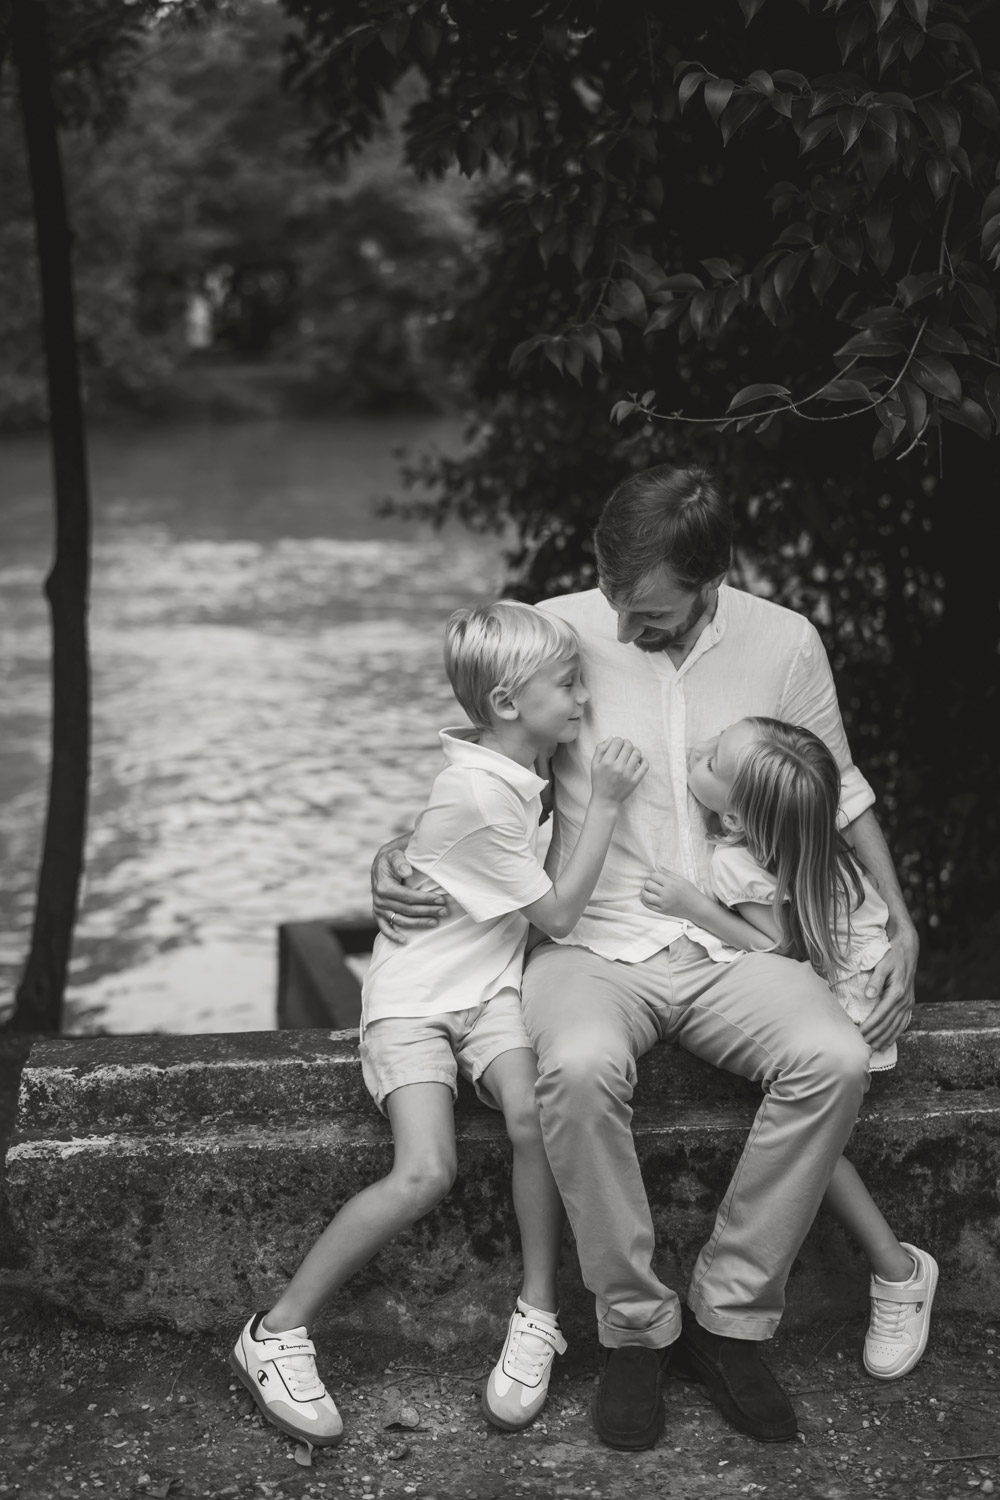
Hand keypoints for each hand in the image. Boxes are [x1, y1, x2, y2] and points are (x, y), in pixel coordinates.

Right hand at [371, 840, 447, 943]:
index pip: (408, 897)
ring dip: (419, 923)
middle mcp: (379, 899)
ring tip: (435, 922)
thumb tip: (406, 871)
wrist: (382, 862)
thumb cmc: (393, 857)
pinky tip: (405, 941)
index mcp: (383, 886)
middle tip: (444, 911)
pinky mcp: (378, 914)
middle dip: (427, 911)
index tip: (441, 900)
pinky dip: (393, 936)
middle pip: (407, 910)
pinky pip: (384, 928)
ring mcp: (378, 908)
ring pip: (400, 921)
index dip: (426, 899)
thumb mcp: (395, 854)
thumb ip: (400, 861)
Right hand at [590, 738, 646, 805]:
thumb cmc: (599, 781)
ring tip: (631, 753)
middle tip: (625, 747)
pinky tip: (639, 760)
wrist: (606, 800)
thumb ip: (600, 749)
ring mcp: (628, 774)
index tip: (617, 744)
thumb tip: (612, 738)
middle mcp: (618, 767)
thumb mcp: (594, 764)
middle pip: (628, 746)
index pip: (617, 742)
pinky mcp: (635, 780)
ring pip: (637, 753)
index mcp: (606, 762)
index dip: (618, 740)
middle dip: (627, 743)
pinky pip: (645, 765)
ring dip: (635, 750)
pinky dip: (644, 760)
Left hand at [641, 868, 700, 919]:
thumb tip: (656, 865)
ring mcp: (663, 903)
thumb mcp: (680, 879)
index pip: (654, 875)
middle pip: (648, 884)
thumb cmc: (690, 891)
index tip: (659, 878)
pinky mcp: (662, 911)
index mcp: (671, 884)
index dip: (655, 875)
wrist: (696, 907)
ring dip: (645, 891)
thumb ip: (667, 872)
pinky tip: (648, 897)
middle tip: (655, 884)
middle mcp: (666, 894)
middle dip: (650, 882)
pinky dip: (645, 900)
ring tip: (649, 890)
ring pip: (645, 895)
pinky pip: (648, 905)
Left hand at [859, 920, 918, 1050]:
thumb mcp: (883, 964)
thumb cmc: (892, 955)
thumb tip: (869, 995)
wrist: (907, 950)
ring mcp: (908, 1003)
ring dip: (884, 1038)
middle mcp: (904, 1001)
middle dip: (875, 1036)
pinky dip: (895, 1034)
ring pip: (896, 1027)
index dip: (869, 1027)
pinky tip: (888, 1041)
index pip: (880, 1015)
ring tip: (873, 1048)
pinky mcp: (909, 1003)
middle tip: (862, 1046)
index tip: (858, 1035)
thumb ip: (876, 980)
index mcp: (896, 993)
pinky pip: (903, 1023)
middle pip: (888, 1024)